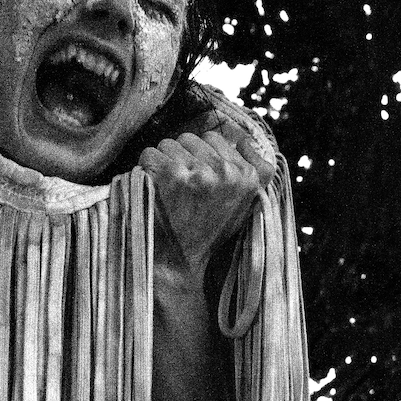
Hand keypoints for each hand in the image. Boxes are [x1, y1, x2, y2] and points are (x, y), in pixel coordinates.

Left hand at [141, 124, 278, 282]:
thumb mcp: (245, 205)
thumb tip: (244, 139)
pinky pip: (149, 153)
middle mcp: (226, 171)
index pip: (215, 138)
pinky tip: (154, 192)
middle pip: (190, 138)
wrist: (178, 263)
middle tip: (181, 189)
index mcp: (248, 176)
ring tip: (168, 192)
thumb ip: (254, 171)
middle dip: (182, 157)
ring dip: (163, 163)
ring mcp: (197, 171)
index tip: (199, 183)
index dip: (202, 157)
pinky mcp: (169, 173)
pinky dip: (146, 170)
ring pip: (168, 144)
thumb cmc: (208, 232)